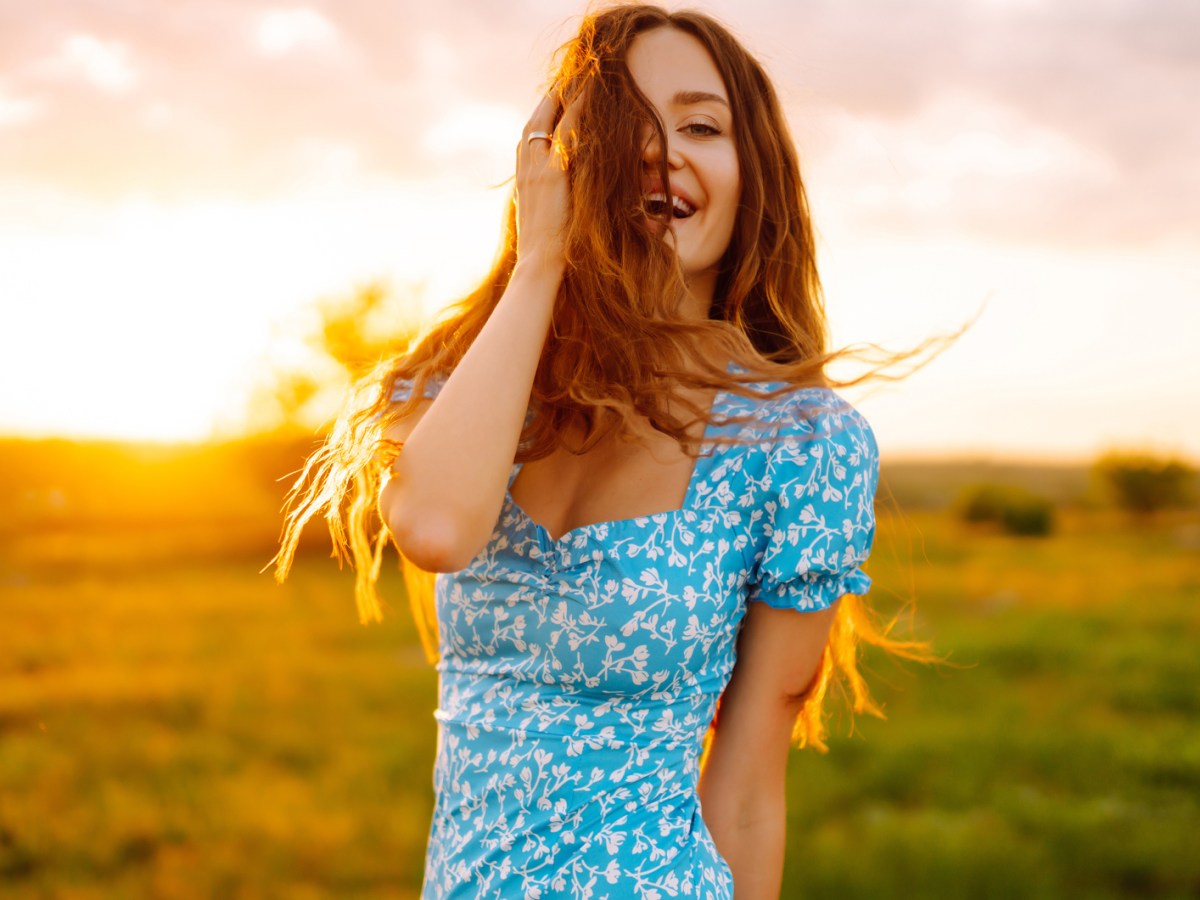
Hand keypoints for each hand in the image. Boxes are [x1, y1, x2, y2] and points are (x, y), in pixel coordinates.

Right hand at [514, 92, 579, 272]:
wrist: (538, 267)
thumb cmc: (546, 257)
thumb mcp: (544, 227)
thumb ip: (549, 209)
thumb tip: (558, 207)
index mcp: (522, 183)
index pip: (527, 141)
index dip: (538, 121)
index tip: (550, 105)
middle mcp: (524, 170)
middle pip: (532, 123)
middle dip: (547, 100)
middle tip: (564, 81)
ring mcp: (536, 170)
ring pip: (544, 120)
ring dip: (559, 97)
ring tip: (577, 79)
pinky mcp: (552, 174)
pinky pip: (565, 132)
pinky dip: (575, 109)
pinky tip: (588, 94)